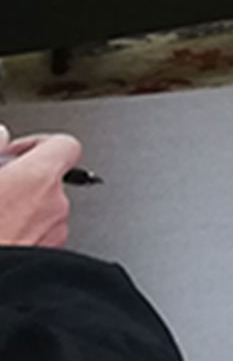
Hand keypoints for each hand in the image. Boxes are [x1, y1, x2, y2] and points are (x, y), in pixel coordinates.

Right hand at [0, 132, 81, 247]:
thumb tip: (1, 135)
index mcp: (38, 178)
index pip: (64, 145)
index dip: (39, 144)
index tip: (14, 152)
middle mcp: (55, 205)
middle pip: (48, 180)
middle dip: (20, 183)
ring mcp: (53, 235)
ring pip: (41, 212)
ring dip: (19, 211)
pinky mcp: (46, 259)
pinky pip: (37, 237)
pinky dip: (21, 234)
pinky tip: (0, 237)